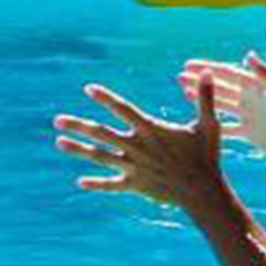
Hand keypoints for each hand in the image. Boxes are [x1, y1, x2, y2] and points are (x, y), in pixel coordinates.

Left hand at [54, 80, 227, 212]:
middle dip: (78, 126)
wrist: (204, 193)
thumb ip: (205, 99)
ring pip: (100, 157)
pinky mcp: (136, 185)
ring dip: (79, 150)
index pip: (123, 110)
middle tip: (56, 120)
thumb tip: (209, 72)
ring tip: (58, 143)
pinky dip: (97, 183)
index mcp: (151, 130)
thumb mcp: (208, 126)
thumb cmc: (207, 157)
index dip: (106, 99)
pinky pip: (112, 184)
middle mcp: (137, 147)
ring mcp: (134, 167)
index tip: (88, 88)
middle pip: (102, 134)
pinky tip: (80, 182)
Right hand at [181, 52, 265, 163]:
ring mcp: (249, 115)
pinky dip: (214, 124)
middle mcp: (250, 99)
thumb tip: (247, 54)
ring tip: (184, 93)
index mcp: (255, 86)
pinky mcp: (249, 132)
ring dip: (204, 99)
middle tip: (179, 77)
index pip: (226, 73)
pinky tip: (199, 123)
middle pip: (220, 87)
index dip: (207, 68)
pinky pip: (227, 127)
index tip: (187, 65)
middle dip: (200, 82)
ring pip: (221, 105)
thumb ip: (265, 74)